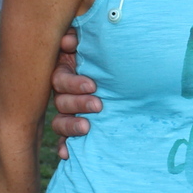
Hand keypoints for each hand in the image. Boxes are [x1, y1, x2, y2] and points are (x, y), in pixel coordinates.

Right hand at [50, 27, 100, 159]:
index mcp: (66, 70)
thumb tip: (69, 41)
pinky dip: (65, 146)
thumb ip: (81, 38)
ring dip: (71, 125)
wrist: (132, 68)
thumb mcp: (97, 43)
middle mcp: (65, 92)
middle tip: (98, 105)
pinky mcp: (76, 126)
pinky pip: (65, 139)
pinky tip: (67, 154)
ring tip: (87, 128)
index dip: (73, 83)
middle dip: (78, 104)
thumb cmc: (111, 52)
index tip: (93, 86)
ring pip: (60, 121)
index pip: (61, 79)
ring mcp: (69, 111)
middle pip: (61, 101)